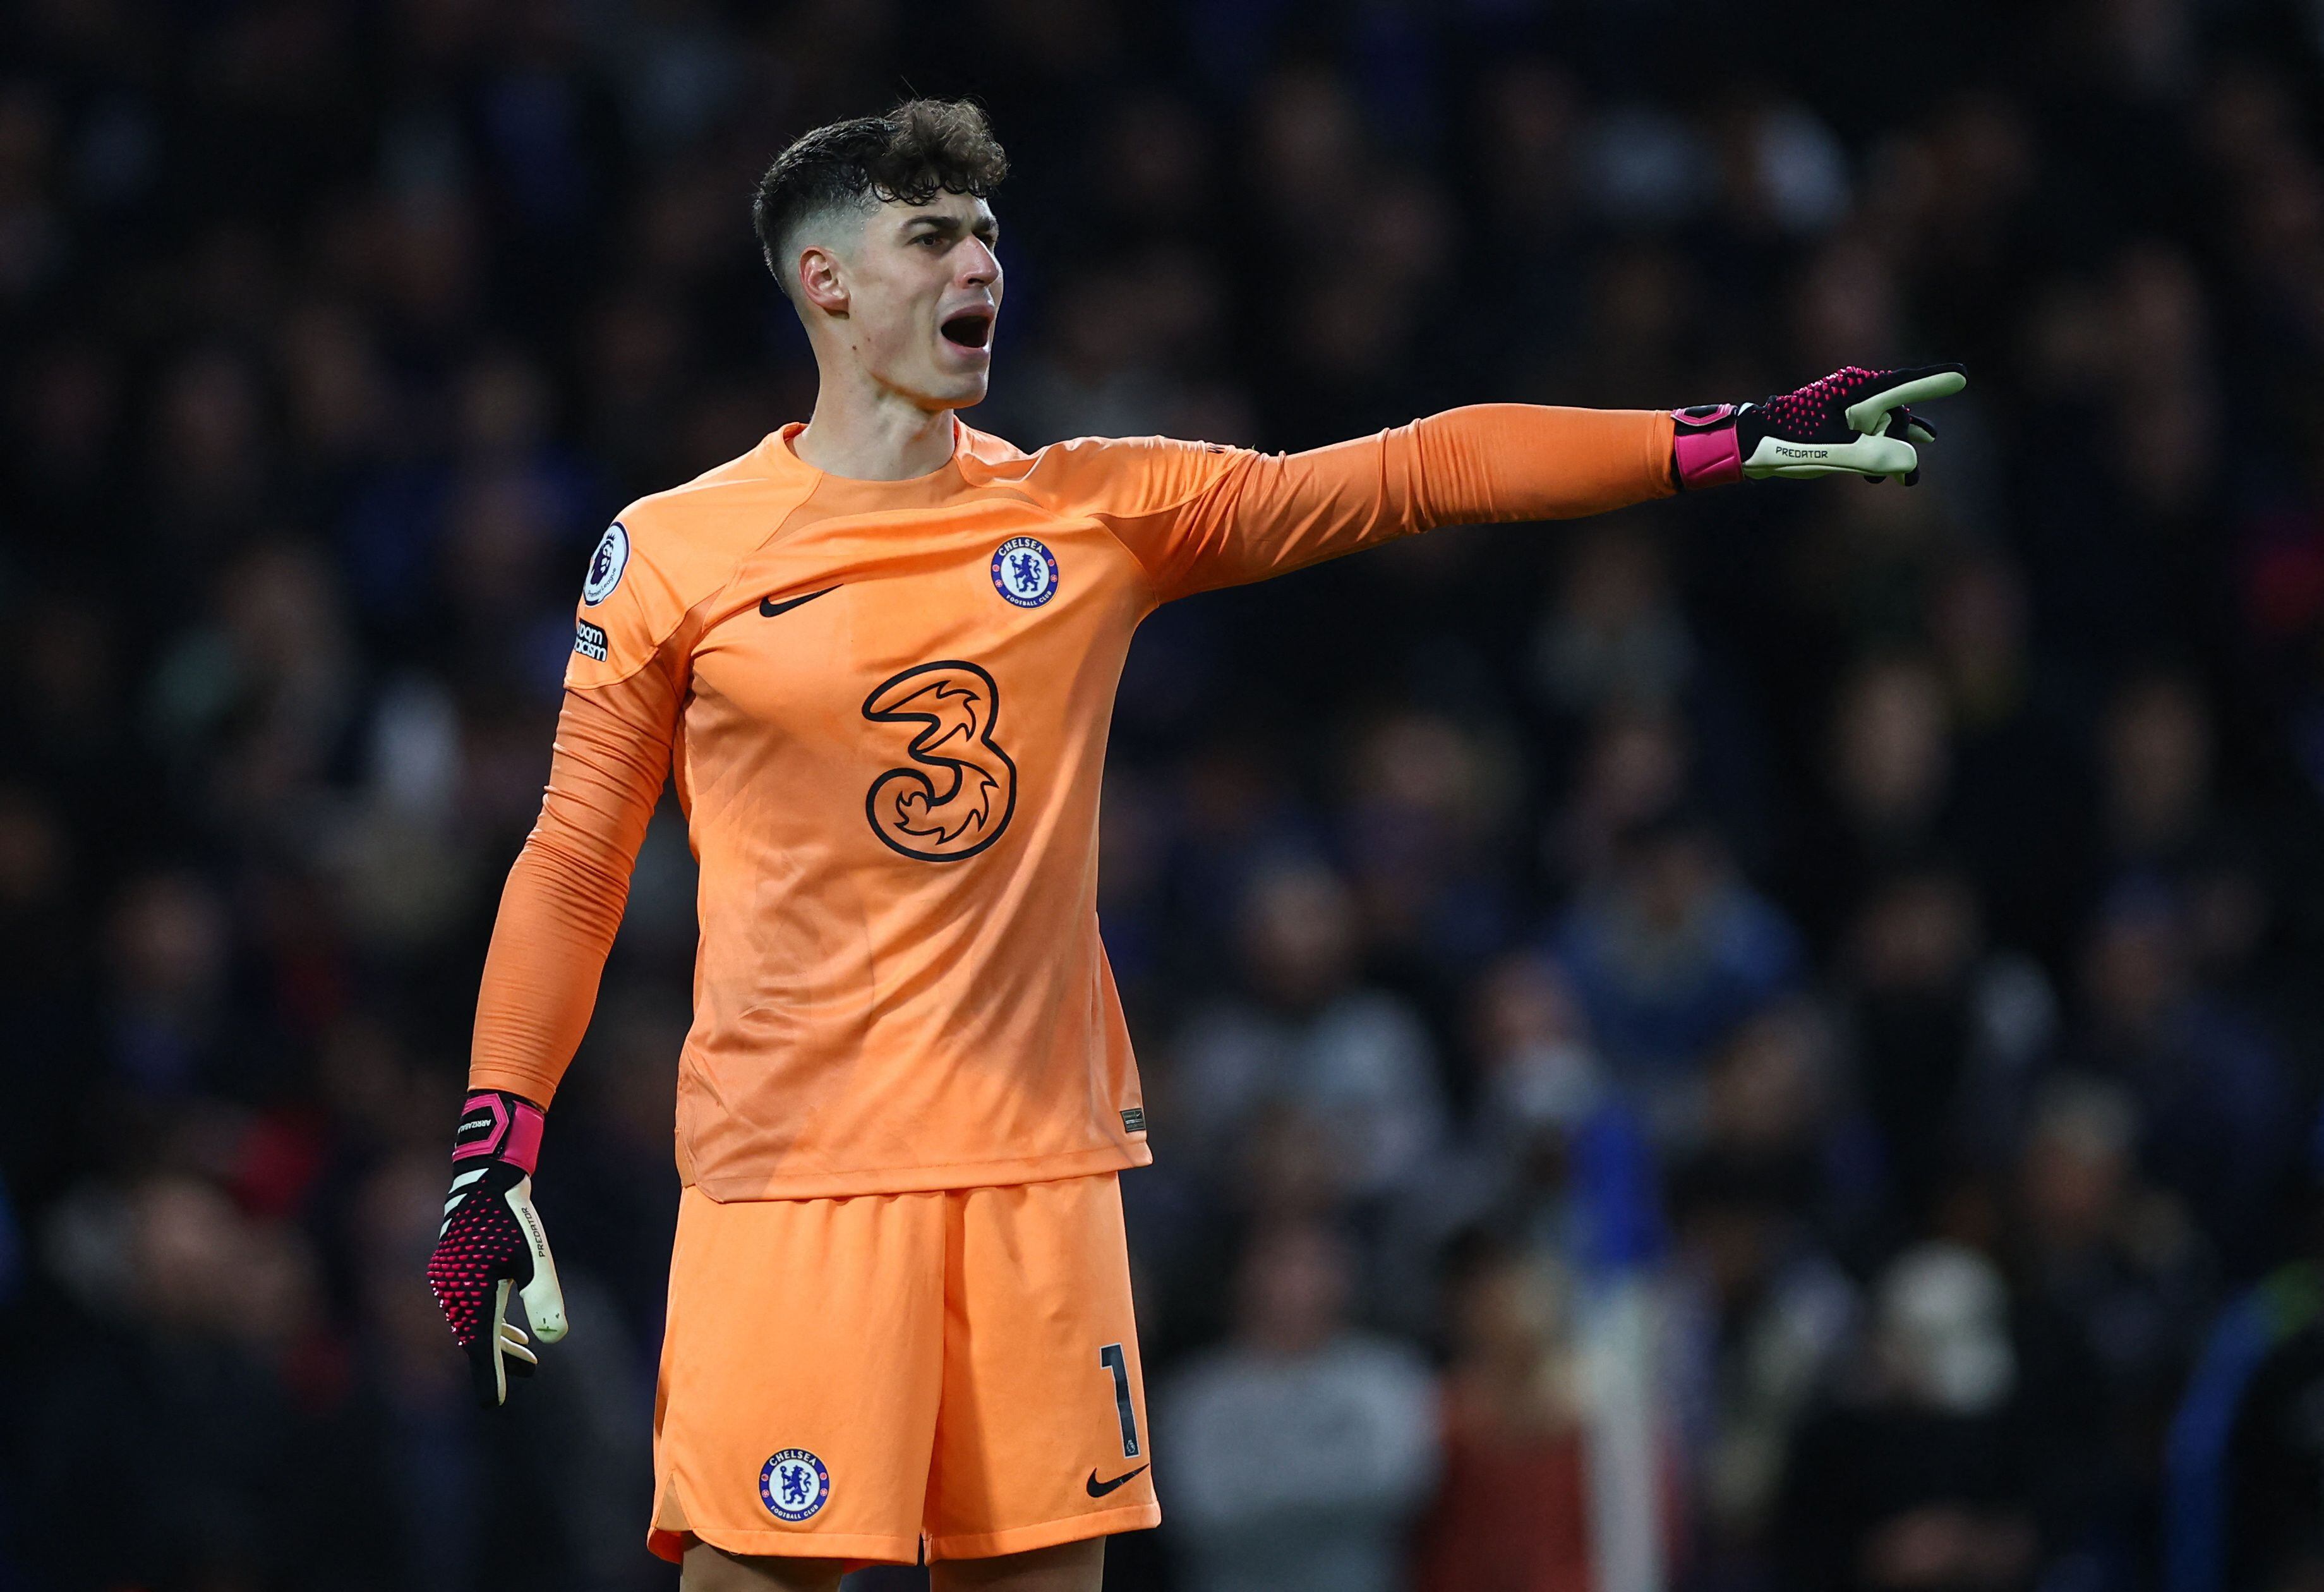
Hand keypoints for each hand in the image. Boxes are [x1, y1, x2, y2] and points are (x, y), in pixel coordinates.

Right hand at [425, 1089, 567, 1405]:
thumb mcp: (535, 1258)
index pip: (479, 1349)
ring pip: (471, 1322)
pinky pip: (467, 1305)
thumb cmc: (512, 1217)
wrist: (483, 1179)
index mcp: (472, 1296)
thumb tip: (554, 1337)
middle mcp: (453, 1293)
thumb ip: (544, 1298)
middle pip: (474, 1340)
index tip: (495, 1405)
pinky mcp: (450, 1269)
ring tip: (526, 1357)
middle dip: (499, 1361)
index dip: (488, 1379)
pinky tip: (510, 1325)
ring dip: (497, 1341)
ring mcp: (447, 1281)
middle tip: (529, 1373)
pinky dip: (488, 1319)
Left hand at [1673, 363, 1968, 487]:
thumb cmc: (1790, 444)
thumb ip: (1880, 458)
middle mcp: (1856, 391)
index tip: (1963, 376)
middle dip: (1907, 439)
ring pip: (1885, 424)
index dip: (1936, 382)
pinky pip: (1870, 430)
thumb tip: (1913, 462)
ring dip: (1892, 450)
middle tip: (1913, 467)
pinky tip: (1881, 476)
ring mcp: (1847, 403)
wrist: (1750, 444)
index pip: (1907, 385)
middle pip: (1898, 410)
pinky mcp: (1838, 418)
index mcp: (1859, 391)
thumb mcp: (1839, 455)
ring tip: (1905, 481)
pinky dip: (1877, 450)